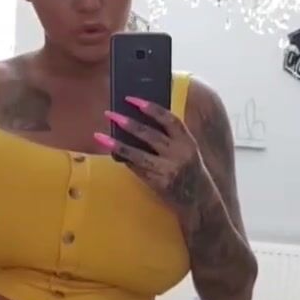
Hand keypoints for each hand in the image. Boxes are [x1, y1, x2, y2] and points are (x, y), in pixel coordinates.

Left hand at [94, 96, 212, 214]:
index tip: (132, 99)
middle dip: (128, 123)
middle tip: (109, 114)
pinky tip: (113, 153)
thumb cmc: (189, 171)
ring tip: (99, 136)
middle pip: (150, 135)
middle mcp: (180, 154)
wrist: (200, 201)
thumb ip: (168, 139)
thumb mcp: (185, 152)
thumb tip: (136, 124)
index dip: (151, 108)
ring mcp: (169, 170)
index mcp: (188, 142)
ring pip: (139, 155)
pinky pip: (138, 169)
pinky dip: (126, 160)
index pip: (169, 120)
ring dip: (118, 144)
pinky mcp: (160, 184)